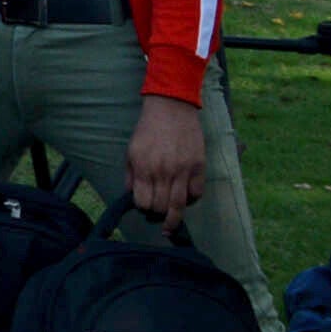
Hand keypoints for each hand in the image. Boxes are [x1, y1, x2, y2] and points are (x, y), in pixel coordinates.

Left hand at [124, 93, 209, 219]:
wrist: (171, 108)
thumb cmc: (148, 130)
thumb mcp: (131, 151)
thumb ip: (131, 175)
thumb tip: (133, 196)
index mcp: (144, 168)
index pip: (143, 203)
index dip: (143, 208)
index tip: (144, 206)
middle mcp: (163, 172)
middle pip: (161, 207)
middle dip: (158, 214)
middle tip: (158, 214)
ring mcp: (183, 170)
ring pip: (180, 205)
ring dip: (174, 217)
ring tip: (171, 223)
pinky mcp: (199, 166)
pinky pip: (197, 193)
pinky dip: (191, 200)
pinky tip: (186, 198)